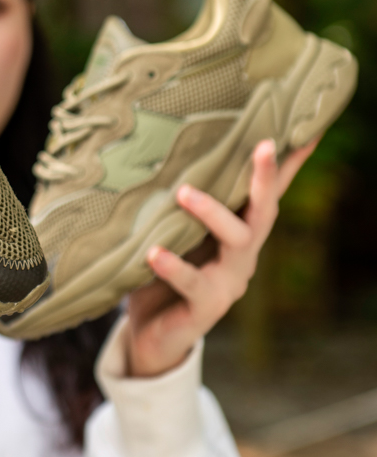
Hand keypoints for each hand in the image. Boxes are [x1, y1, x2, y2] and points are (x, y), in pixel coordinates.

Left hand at [126, 138, 317, 377]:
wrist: (156, 331)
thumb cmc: (172, 264)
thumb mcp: (178, 227)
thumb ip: (184, 199)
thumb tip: (177, 150)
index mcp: (240, 229)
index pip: (268, 192)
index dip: (288, 163)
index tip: (307, 129)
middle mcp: (243, 252)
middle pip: (264, 210)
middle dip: (266, 178)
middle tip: (264, 146)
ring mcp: (229, 281)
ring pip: (235, 241)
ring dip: (211, 212)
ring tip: (182, 192)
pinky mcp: (205, 306)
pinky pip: (192, 283)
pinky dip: (173, 266)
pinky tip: (153, 253)